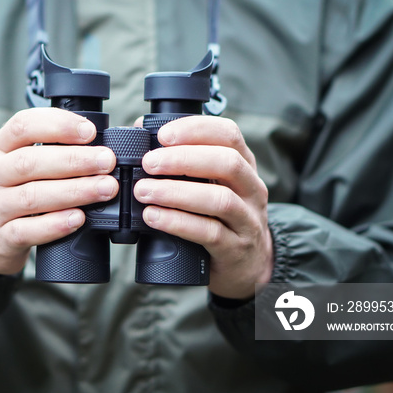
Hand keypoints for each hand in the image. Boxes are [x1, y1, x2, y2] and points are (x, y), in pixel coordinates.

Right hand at [0, 108, 117, 274]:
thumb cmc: (13, 192)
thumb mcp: (20, 164)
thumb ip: (51, 152)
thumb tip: (99, 148)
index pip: (23, 125)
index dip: (59, 125)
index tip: (90, 132)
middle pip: (30, 162)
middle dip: (75, 160)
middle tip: (106, 161)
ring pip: (32, 196)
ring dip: (74, 190)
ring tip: (104, 188)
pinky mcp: (1, 237)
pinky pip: (29, 230)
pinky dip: (56, 224)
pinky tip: (79, 218)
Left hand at [133, 116, 272, 298]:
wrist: (244, 264)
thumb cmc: (218, 215)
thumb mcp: (210, 183)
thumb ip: (183, 160)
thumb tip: (140, 131)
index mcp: (244, 165)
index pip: (229, 134)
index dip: (195, 129)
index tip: (161, 135)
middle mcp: (252, 189)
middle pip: (227, 163)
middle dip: (183, 159)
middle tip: (148, 163)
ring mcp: (247, 220)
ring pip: (219, 200)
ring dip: (176, 192)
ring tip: (143, 191)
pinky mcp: (235, 249)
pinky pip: (209, 233)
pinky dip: (177, 222)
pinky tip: (153, 217)